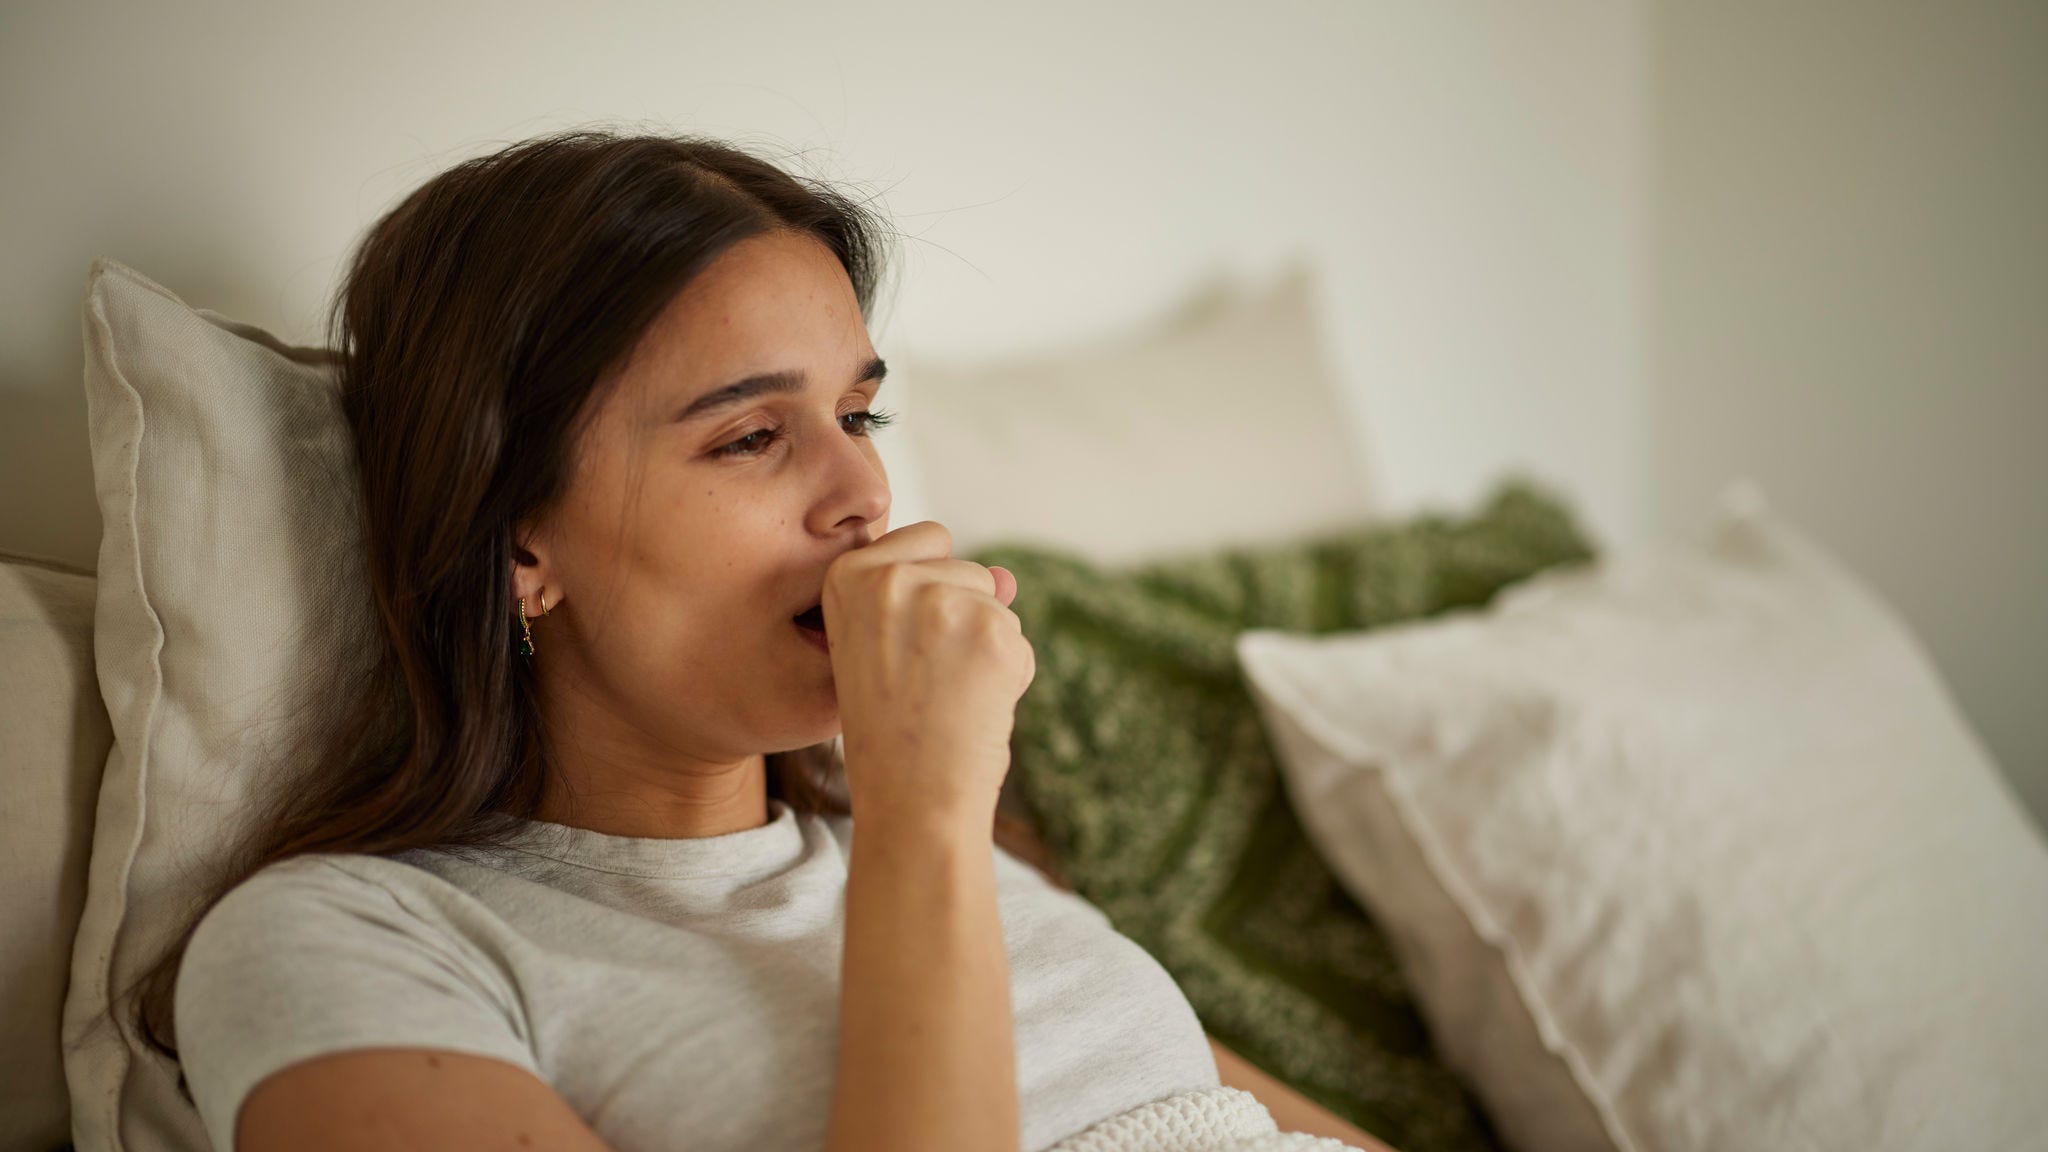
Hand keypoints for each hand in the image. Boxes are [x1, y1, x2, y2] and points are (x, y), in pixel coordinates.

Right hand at [820, 520, 1033, 827]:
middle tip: (925, 682)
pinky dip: (1008, 675)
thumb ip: (936, 597)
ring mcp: (942, 600)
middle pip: (968, 567)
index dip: (930, 591)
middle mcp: (890, 577)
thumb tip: (1008, 577)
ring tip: (945, 698)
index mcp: (847, 574)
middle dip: (961, 619)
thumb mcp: (884, 650)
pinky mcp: (990, 630)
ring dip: (985, 649)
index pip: (928, 537)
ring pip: (997, 605)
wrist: (911, 800)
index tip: (905, 644)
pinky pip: (1018, 640)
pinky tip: (973, 708)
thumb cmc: (890, 732)